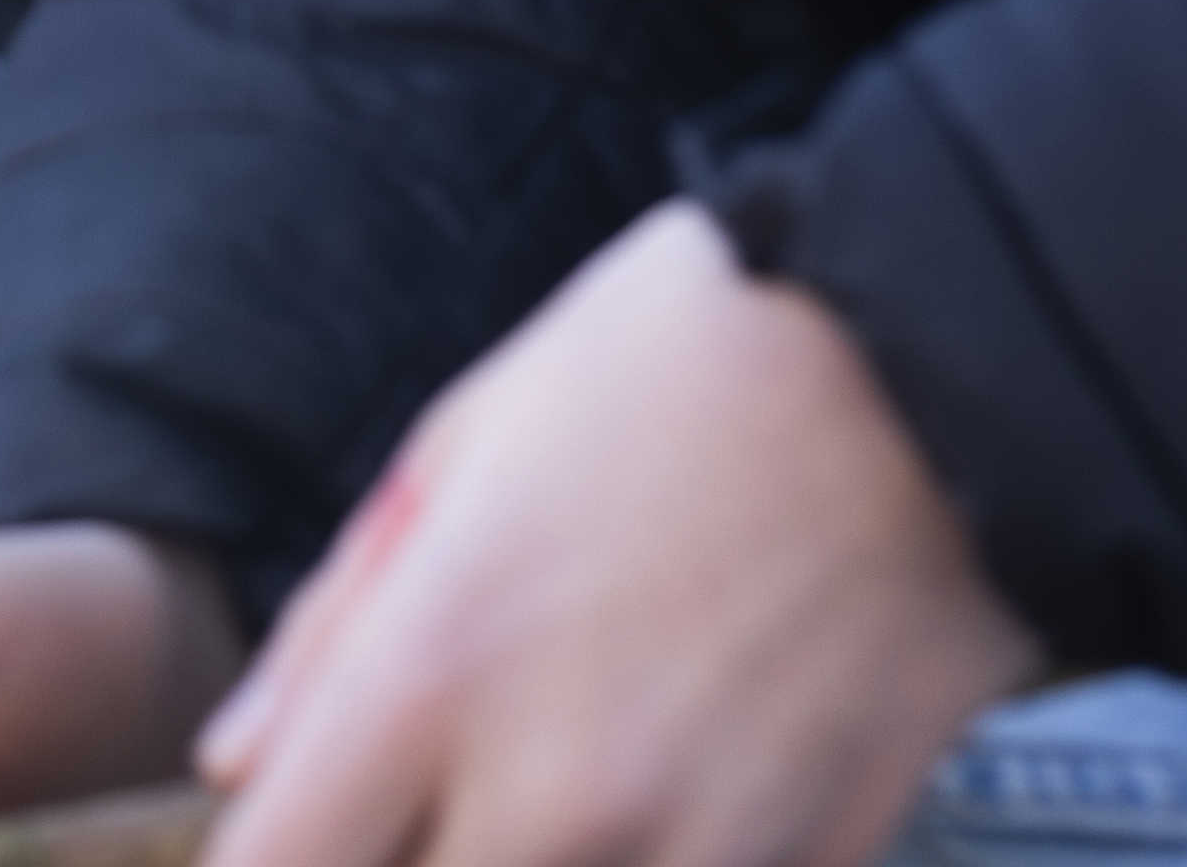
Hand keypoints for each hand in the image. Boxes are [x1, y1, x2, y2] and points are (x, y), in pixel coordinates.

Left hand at [189, 200, 1041, 866]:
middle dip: (392, 865)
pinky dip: (658, 864)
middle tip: (412, 805)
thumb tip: (238, 761)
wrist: (948, 378)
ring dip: (543, 864)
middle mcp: (557, 791)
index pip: (280, 862)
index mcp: (441, 666)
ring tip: (550, 788)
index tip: (293, 829)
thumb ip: (337, 623)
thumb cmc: (688, 370)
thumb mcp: (468, 437)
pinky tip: (673, 794)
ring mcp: (697, 849)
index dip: (267, 858)